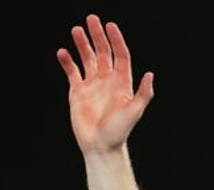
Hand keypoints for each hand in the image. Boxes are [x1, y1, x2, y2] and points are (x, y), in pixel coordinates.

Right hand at [57, 14, 153, 153]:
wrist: (100, 145)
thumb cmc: (119, 131)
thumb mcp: (134, 112)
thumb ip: (143, 94)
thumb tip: (151, 74)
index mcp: (122, 83)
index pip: (120, 56)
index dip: (116, 41)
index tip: (110, 26)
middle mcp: (107, 81)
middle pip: (103, 53)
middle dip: (98, 36)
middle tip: (92, 19)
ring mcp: (92, 85)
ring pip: (87, 59)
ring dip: (82, 44)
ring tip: (76, 30)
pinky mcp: (78, 92)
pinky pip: (72, 72)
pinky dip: (67, 62)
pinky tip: (62, 52)